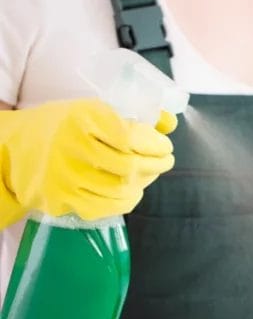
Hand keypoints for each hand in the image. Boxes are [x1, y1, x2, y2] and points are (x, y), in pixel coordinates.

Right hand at [0, 99, 175, 224]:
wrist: (13, 151)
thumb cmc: (61, 127)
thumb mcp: (93, 111)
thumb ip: (136, 116)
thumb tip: (171, 123)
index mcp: (83, 118)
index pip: (132, 136)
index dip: (156, 145)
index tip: (165, 146)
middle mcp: (73, 147)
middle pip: (130, 165)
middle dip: (157, 165)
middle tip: (166, 161)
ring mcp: (65, 176)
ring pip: (121, 189)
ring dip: (144, 183)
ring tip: (149, 174)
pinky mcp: (61, 199)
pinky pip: (104, 207)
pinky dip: (125, 201)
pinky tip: (131, 192)